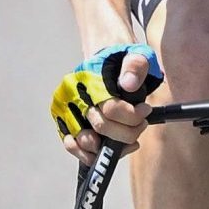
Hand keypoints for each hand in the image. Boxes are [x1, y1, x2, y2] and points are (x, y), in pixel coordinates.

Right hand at [51, 44, 161, 165]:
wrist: (103, 57)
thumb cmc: (121, 59)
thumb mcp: (137, 54)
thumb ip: (136, 66)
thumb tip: (129, 85)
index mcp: (88, 78)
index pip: (110, 108)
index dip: (132, 116)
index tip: (146, 111)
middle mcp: (71, 94)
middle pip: (101, 126)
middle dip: (127, 131)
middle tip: (141, 125)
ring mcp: (64, 109)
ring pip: (86, 141)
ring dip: (112, 145)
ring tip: (128, 138)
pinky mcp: (62, 121)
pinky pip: (72, 145)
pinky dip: (90, 153)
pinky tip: (109, 150)